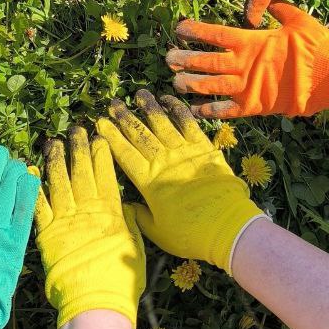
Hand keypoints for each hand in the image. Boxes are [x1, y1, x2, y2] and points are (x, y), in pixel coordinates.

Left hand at [35, 128, 144, 328]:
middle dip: (79, 148)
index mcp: (111, 212)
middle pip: (82, 172)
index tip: (98, 136)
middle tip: (75, 129)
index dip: (101, 154)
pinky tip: (28, 171)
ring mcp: (65, 220)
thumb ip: (129, 224)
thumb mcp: (134, 247)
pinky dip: (32, 188)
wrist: (95, 305)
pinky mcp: (47, 234)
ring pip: (59, 182)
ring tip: (52, 142)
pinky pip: (38, 205)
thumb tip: (126, 208)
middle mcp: (87, 210)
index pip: (106, 174)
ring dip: (55, 160)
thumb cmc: (121, 282)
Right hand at [96, 90, 263, 273]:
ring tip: (139, 94)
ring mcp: (184, 152)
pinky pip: (188, 123)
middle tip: (113, 103)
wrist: (227, 228)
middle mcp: (163, 161)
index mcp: (148, 182)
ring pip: (161, 123)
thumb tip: (128, 205)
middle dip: (124, 117)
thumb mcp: (158, 232)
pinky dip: (177, 109)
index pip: (124, 153)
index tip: (100, 122)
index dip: (111, 137)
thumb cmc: (190, 235)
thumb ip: (140, 216)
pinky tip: (168, 100)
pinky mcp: (204, 148)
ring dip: (149, 107)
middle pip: (139, 134)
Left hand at [168, 1, 328, 118]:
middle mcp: (243, 64)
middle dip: (184, 59)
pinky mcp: (255, 106)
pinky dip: (210, 110)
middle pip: (205, 61)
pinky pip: (227, 110)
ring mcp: (247, 87)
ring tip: (174, 82)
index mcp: (251, 41)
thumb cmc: (316, 46)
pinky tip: (196, 109)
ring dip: (191, 84)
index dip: (194, 31)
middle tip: (168, 58)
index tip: (178, 28)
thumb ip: (278, 9)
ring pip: (210, 86)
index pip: (214, 34)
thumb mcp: (297, 20)